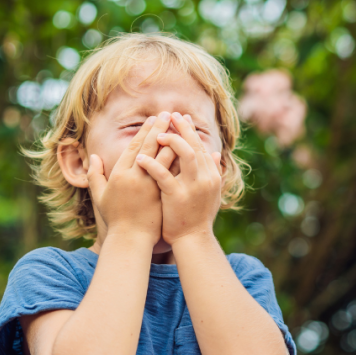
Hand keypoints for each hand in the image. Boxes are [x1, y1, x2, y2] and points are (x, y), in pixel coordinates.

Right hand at [87, 113, 172, 243]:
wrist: (131, 239)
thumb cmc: (115, 218)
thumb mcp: (100, 196)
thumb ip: (95, 175)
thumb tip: (93, 156)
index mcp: (120, 175)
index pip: (134, 147)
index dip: (144, 132)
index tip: (151, 119)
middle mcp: (135, 177)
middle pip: (150, 147)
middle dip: (159, 129)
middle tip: (167, 114)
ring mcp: (151, 186)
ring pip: (164, 157)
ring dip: (173, 140)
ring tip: (179, 127)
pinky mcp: (163, 194)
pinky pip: (174, 173)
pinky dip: (180, 160)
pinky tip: (188, 149)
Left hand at [135, 112, 222, 244]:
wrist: (194, 240)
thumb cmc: (199, 218)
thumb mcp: (211, 193)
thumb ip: (213, 172)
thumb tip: (215, 153)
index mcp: (211, 175)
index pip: (201, 146)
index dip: (190, 131)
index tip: (180, 117)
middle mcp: (205, 178)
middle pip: (194, 145)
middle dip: (182, 128)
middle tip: (169, 114)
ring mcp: (193, 186)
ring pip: (185, 154)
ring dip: (170, 141)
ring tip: (156, 134)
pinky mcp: (177, 195)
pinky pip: (163, 175)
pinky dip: (152, 164)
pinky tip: (140, 157)